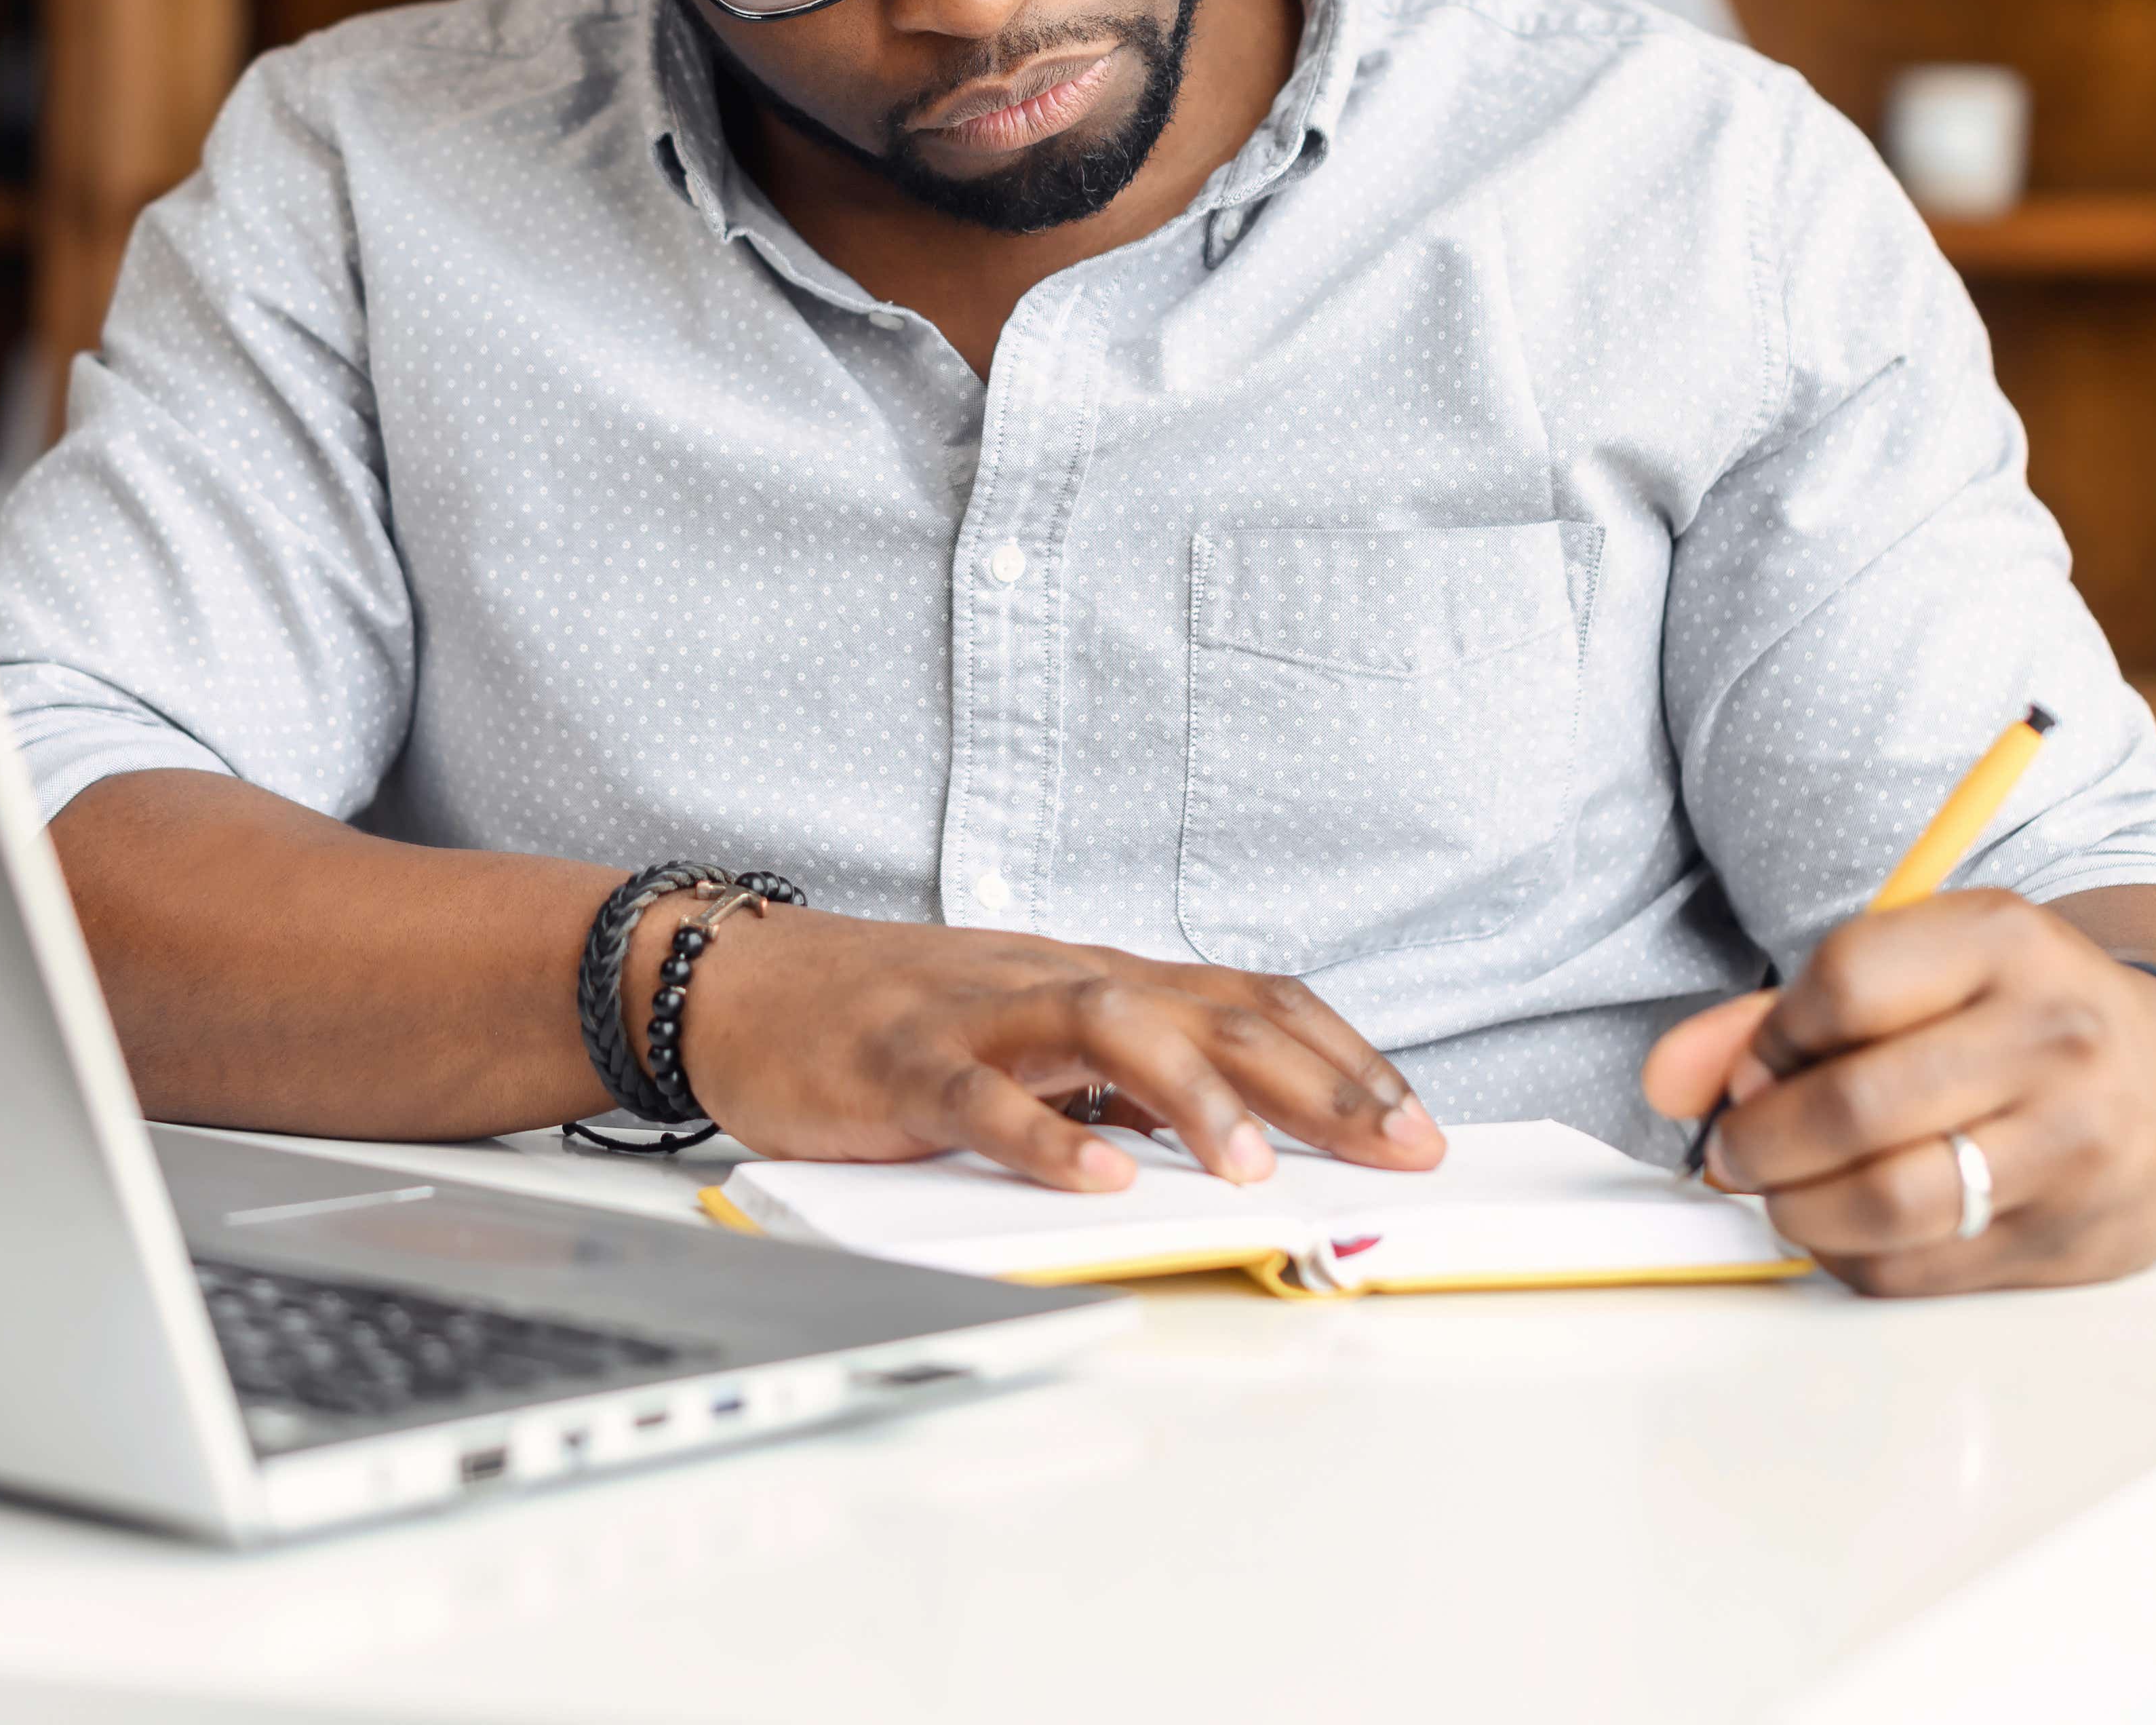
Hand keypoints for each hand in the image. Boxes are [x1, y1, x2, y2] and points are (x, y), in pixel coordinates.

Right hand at [659, 903, 1443, 1191]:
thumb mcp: (1027, 1041)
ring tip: (1253, 1171)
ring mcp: (979, 1017)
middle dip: (1317, 1082)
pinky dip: (1044, 1135)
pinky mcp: (901, 1060)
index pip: (1247, 1000)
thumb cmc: (892, 1021)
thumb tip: (1230, 1136)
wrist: (739, 982)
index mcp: (1095, 980)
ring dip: (1193, 1098)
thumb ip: (1115, 1078)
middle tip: (1398, 1149)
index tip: (1416, 1123)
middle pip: (1210, 1011)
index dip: (1341, 1056)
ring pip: (1109, 1029)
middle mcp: (1055, 982)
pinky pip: (981, 1098)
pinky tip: (1097, 1176)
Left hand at [1637, 890, 2155, 1293]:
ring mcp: (2072, 1148)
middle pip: (1854, 1106)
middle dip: (1759, 1138)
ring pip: (1884, 1203)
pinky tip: (1848, 1225)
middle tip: (1734, 1148)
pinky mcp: (2070, 1241)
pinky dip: (1849, 1256)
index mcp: (2006, 942)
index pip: (1841, 985)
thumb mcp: (1924, 969)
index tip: (1753, 1064)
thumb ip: (1781, 1014)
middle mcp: (2052, 1040)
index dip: (1767, 1036)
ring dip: (1795, 1208)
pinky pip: (1915, 1270)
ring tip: (1783, 1190)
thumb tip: (1667, 1081)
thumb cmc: (2021, 1017)